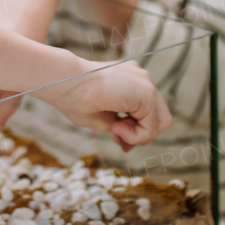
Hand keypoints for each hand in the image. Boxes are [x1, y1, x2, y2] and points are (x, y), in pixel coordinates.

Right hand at [36, 58, 171, 151]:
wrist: (64, 81)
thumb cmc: (74, 97)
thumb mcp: (100, 118)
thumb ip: (118, 128)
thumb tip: (126, 146)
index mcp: (129, 80)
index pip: (147, 112)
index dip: (136, 130)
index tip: (116, 134)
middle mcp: (141, 78)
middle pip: (160, 117)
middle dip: (141, 133)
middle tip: (118, 133)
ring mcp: (146, 82)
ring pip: (160, 123)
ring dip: (138, 135)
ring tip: (115, 127)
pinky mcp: (147, 91)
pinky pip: (151, 128)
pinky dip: (136, 136)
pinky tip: (116, 126)